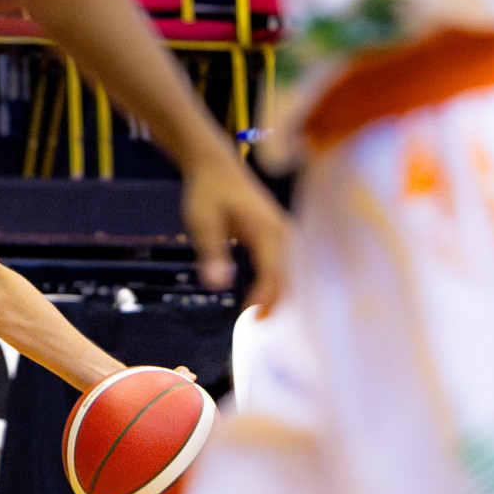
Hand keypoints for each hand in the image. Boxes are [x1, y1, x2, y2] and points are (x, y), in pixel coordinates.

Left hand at [179, 149, 291, 314]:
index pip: (273, 273)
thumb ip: (211, 253)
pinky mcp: (279, 234)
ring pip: (292, 272)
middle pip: (290, 277)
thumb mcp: (201, 223)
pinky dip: (280, 284)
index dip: (264, 299)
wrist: (215, 166)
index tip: (251, 319)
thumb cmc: (207, 193)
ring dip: (283, 296)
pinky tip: (267, 302)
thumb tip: (218, 285)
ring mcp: (284, 233)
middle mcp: (283, 232)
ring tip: (265, 320)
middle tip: (261, 327)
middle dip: (279, 303)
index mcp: (267, 230)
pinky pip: (286, 265)